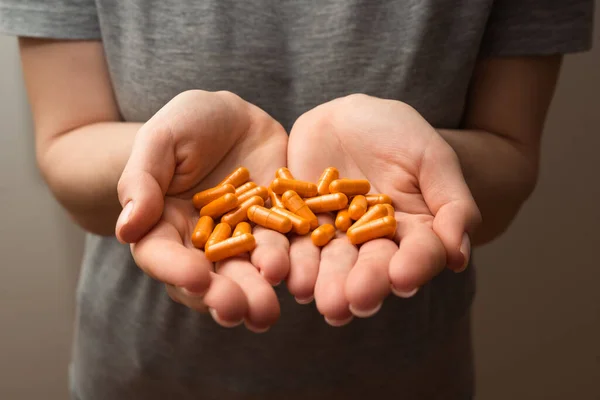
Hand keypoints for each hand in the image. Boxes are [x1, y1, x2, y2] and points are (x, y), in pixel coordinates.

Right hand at [115, 90, 288, 331]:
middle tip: (239, 311)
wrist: (233, 118)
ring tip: (268, 311)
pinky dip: (292, 264)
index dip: (176, 270)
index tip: (196, 279)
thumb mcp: (160, 139)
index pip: (163, 255)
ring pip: (248, 271)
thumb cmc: (186, 124)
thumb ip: (141, 180)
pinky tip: (301, 276)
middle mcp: (203, 242)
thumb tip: (126, 229)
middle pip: (209, 276)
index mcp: (164, 225)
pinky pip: (285, 249)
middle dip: (223, 296)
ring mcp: (242, 239)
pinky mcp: (276, 228)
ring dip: (258, 293)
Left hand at [286, 94, 480, 325]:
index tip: (403, 277)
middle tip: (354, 302)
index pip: (418, 254)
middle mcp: (374, 244)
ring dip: (324, 283)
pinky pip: (294, 244)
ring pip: (331, 264)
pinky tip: (285, 274)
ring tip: (318, 298)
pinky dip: (290, 259)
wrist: (348, 118)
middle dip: (364, 285)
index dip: (413, 266)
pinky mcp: (300, 227)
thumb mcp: (432, 158)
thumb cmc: (398, 134)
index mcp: (413, 232)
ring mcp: (335, 238)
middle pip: (371, 267)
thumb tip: (458, 256)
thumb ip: (452, 204)